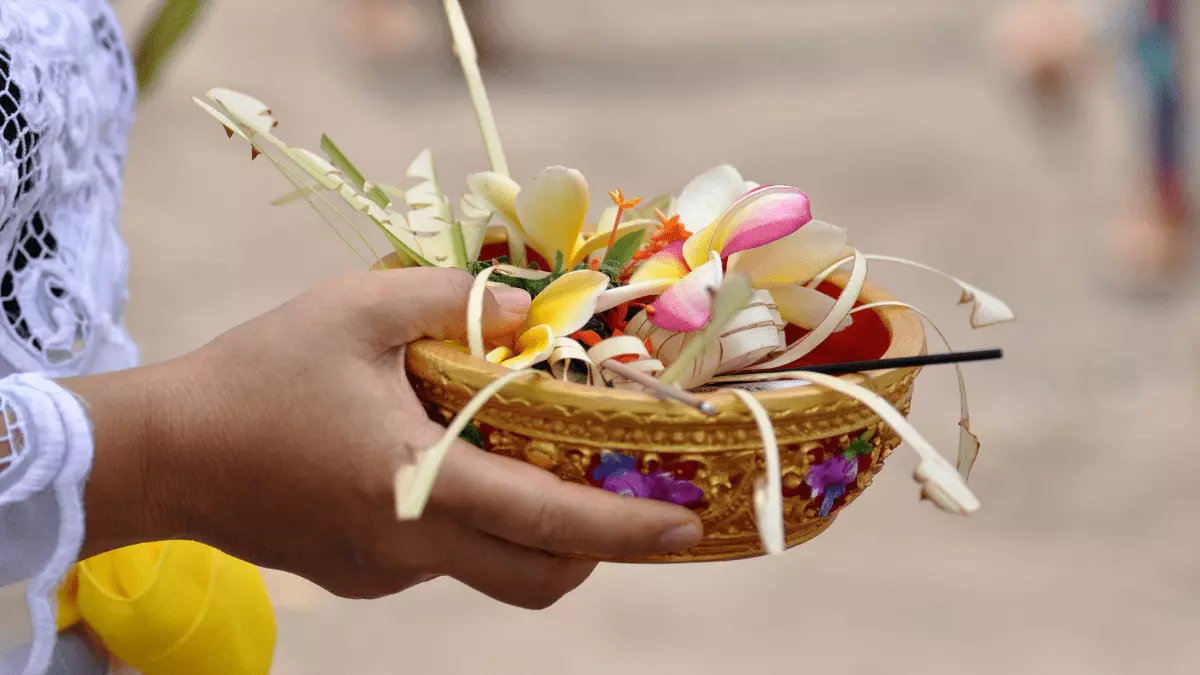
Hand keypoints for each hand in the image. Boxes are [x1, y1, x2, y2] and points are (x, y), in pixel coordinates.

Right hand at [64, 267, 702, 608]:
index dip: (627, 530)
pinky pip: (441, 559)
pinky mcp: (361, 578)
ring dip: (529, 527)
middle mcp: (409, 548)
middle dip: (597, 547)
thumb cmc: (256, 375)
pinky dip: (469, 522)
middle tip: (623, 494)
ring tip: (526, 456)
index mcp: (416, 483)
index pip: (547, 523)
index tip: (687, 527)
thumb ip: (450, 298)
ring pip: (490, 567)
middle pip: (536, 578)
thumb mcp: (354, 309)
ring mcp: (384, 573)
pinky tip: (440, 462)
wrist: (161, 453)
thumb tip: (526, 308)